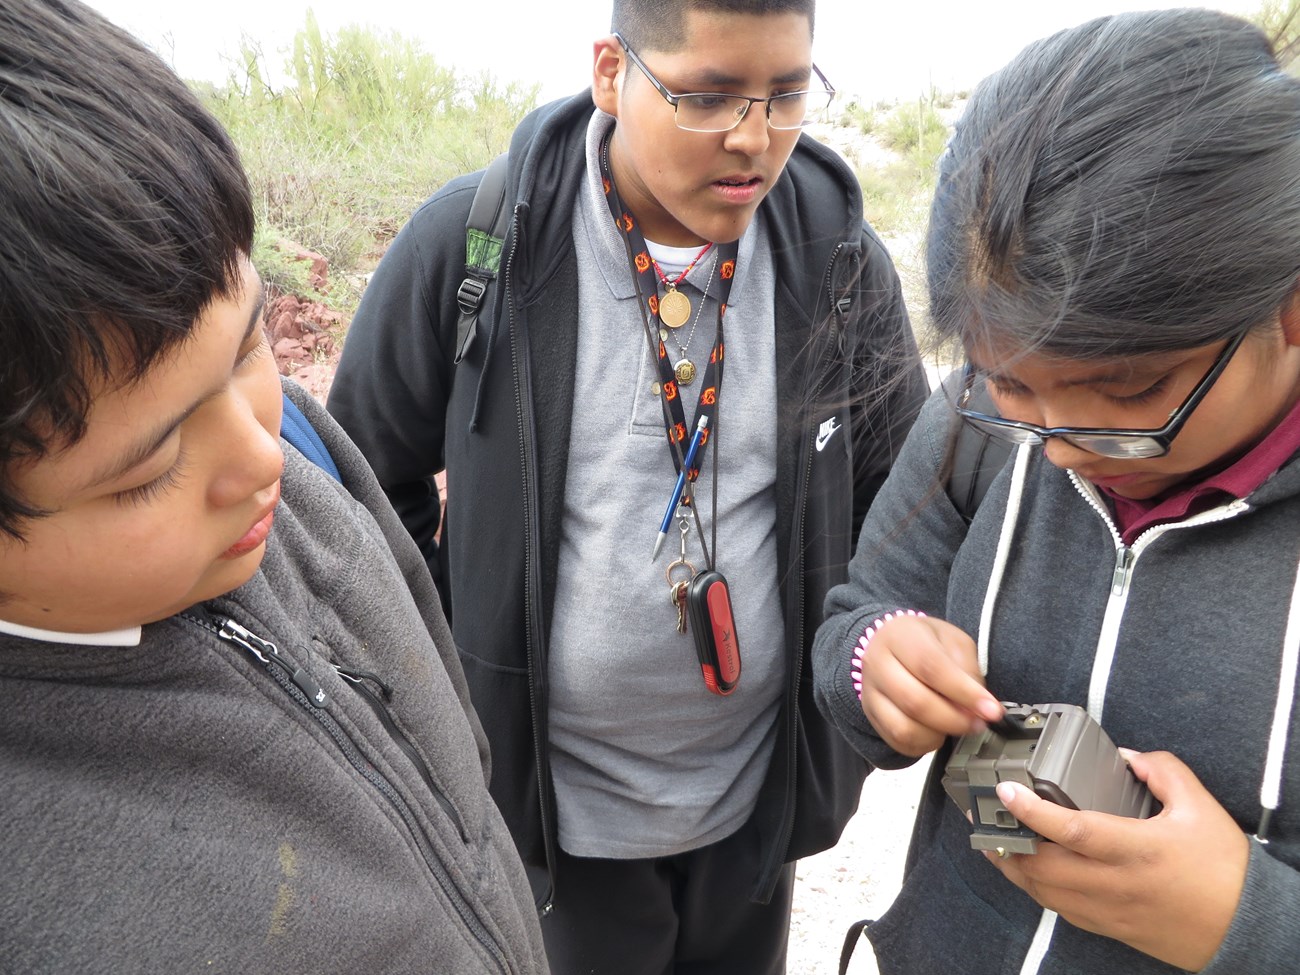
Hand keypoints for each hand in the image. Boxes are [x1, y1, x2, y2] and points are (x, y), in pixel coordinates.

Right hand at [857, 614, 1002, 755]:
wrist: (890, 645)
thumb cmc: (924, 642)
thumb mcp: (953, 641)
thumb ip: (967, 669)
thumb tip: (979, 705)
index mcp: (899, 636)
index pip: (930, 667)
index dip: (964, 692)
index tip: (991, 709)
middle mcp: (877, 664)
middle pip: (915, 702)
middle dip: (955, 720)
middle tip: (978, 723)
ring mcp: (870, 692)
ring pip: (904, 728)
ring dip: (939, 735)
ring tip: (956, 726)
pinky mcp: (872, 716)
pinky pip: (898, 742)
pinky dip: (924, 744)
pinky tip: (937, 731)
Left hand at [985, 749, 1248, 969]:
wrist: (1246, 927)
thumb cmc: (1225, 870)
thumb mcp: (1200, 807)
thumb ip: (1164, 771)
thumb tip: (1127, 757)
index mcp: (1137, 849)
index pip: (1072, 829)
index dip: (1033, 811)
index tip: (1006, 791)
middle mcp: (1116, 883)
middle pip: (1043, 867)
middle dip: (1006, 843)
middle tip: (984, 818)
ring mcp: (1109, 910)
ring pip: (1044, 893)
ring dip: (1014, 869)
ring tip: (995, 843)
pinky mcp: (1110, 928)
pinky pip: (1061, 910)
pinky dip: (1037, 890)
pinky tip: (1030, 872)